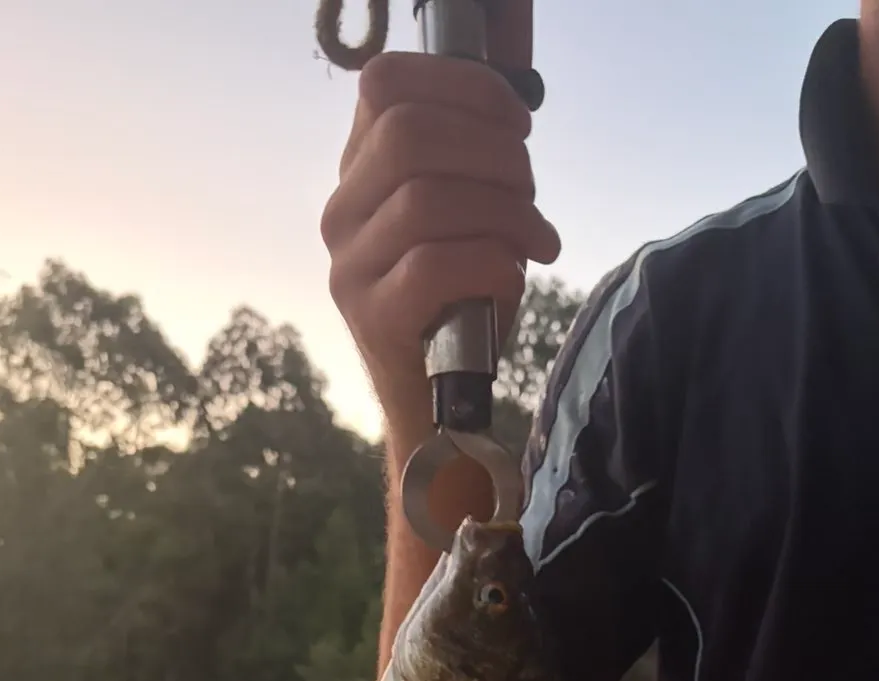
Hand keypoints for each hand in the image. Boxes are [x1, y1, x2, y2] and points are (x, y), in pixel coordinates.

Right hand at [321, 11, 560, 432]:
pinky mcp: (371, 317)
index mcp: (360, 171)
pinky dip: (491, 264)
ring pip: (425, 198)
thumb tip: (512, 122)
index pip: (386, 84)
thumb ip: (473, 163)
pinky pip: (433, 265)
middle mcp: (341, 211)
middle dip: (494, 155)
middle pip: (409, 134)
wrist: (439, 398)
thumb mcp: (468, 216)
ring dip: (504, 213)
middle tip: (532, 197)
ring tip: (537, 243)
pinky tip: (512, 280)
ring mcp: (349, 266)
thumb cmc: (461, 299)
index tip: (519, 125)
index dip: (464, 88)